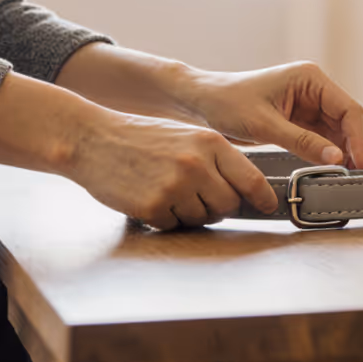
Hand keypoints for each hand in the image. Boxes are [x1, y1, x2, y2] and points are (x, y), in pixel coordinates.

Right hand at [69, 111, 279, 230]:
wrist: (93, 139)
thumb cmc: (144, 138)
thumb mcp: (189, 136)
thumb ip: (218, 158)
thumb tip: (245, 189)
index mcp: (211, 143)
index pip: (251, 178)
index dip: (263, 197)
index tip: (269, 206)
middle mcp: (197, 164)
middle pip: (229, 204)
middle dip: (219, 207)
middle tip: (200, 198)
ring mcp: (174, 186)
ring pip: (202, 218)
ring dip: (191, 213)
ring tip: (170, 191)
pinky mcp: (152, 206)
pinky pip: (173, 225)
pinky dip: (166, 218)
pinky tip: (152, 197)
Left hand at [186, 62, 362, 168]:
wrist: (201, 103)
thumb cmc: (228, 103)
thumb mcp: (265, 124)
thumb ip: (303, 141)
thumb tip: (336, 158)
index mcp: (311, 78)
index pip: (348, 109)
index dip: (359, 138)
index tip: (361, 164)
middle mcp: (315, 88)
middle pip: (347, 120)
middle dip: (353, 147)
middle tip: (356, 176)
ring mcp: (309, 104)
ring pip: (337, 132)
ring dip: (342, 152)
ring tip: (346, 177)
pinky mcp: (301, 120)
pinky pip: (322, 138)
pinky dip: (327, 154)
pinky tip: (330, 170)